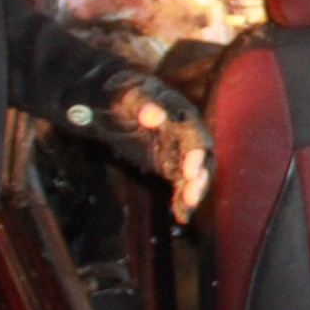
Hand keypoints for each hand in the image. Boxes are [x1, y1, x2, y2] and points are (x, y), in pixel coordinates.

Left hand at [83, 70, 213, 223]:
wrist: (109, 101)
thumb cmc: (117, 94)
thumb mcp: (124, 96)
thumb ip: (141, 103)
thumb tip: (157, 116)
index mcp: (179, 112)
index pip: (193, 133)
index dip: (194, 152)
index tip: (189, 171)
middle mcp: (185, 132)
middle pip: (201, 156)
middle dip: (199, 177)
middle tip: (191, 195)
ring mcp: (178, 149)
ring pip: (195, 172)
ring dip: (194, 190)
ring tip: (187, 207)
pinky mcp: (170, 164)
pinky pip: (182, 183)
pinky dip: (183, 198)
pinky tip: (181, 215)